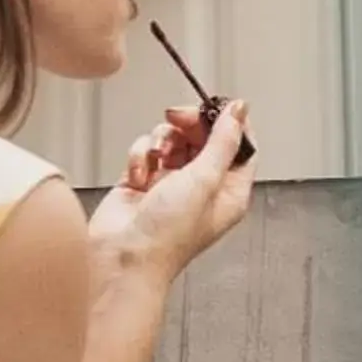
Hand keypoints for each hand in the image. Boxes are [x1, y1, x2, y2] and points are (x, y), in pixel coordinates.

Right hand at [86, 102, 254, 280]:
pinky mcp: (143, 182)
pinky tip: (138, 174)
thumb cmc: (166, 235)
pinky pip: (146, 151)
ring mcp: (171, 184)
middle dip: (189, 126)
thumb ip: (222, 141)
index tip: (216, 105)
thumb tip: (239, 111)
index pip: (240, 147)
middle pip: (204, 138)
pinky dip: (141, 155)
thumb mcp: (205, 179)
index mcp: (229, 192)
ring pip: (173, 140)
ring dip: (162, 141)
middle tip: (177, 119)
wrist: (121, 256)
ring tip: (156, 156)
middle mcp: (202, 188)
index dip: (230, 123)